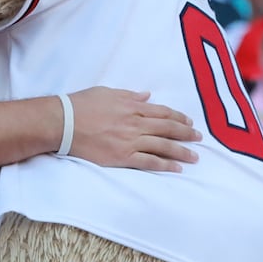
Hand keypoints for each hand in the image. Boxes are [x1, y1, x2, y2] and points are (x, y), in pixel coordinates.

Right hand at [66, 88, 200, 171]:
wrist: (63, 123)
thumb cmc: (81, 105)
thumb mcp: (107, 92)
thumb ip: (130, 95)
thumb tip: (146, 96)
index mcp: (131, 106)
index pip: (162, 112)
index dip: (178, 117)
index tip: (189, 122)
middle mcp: (134, 123)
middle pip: (167, 128)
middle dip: (186, 133)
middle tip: (199, 138)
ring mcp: (129, 141)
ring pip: (162, 146)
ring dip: (181, 152)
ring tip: (194, 157)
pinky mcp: (121, 157)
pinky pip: (148, 162)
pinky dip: (164, 165)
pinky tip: (176, 169)